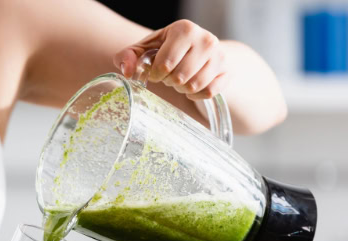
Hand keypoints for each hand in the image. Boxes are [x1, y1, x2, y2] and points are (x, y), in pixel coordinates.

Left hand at [114, 19, 229, 100]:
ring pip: (194, 86)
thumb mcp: (145, 49)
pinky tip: (191, 87)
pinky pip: (208, 93)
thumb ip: (127, 57)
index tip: (156, 71)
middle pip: (180, 77)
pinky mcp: (227, 71)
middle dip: (169, 81)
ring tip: (180, 79)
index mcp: (184, 29)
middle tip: (169, 76)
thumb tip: (128, 71)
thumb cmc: (167, 49)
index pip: (165, 64)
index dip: (155, 74)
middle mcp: (206, 39)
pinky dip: (196, 95)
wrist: (199, 49)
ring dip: (182, 88)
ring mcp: (220, 55)